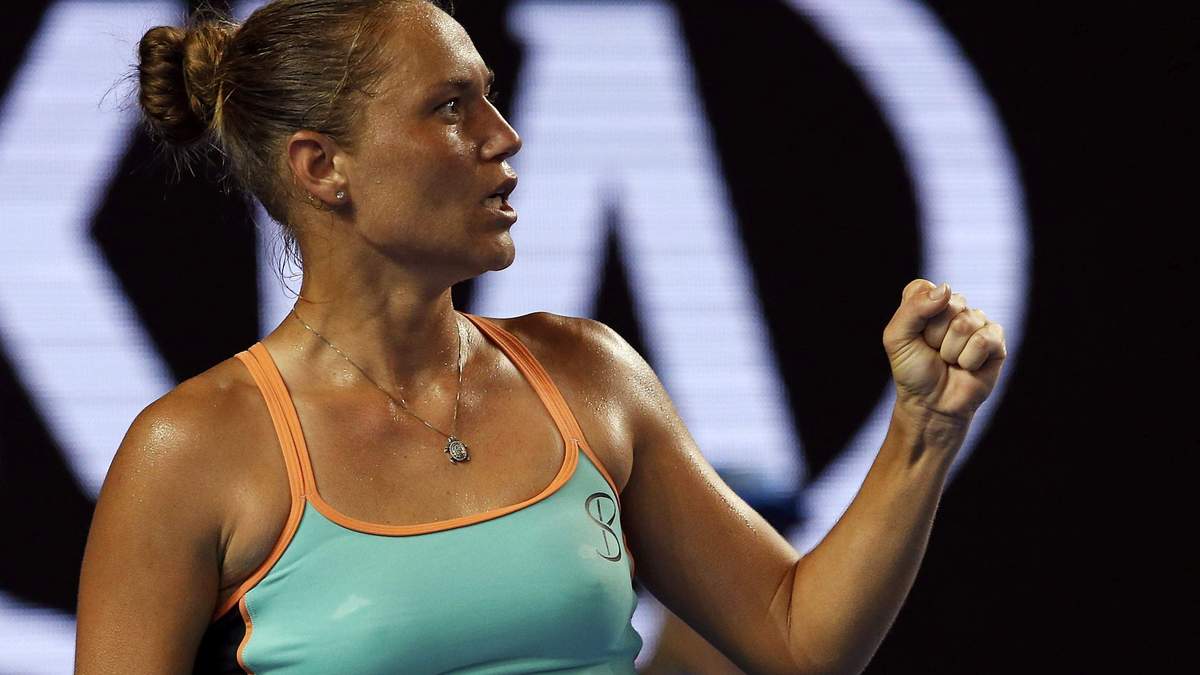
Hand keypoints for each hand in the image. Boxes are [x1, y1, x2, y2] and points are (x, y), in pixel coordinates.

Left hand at [882, 279, 1006, 428]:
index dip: (916, 316)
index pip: (923, 288)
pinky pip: (983, 339)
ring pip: (965, 324)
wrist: (931, 404)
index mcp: (928, 301)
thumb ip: (914, 308)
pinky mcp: (995, 339)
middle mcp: (954, 307)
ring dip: (951, 351)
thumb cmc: (912, 371)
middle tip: (933, 352)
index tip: (914, 336)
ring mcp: (977, 321)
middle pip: (947, 305)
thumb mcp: (897, 338)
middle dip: (934, 336)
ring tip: (949, 361)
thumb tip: (946, 289)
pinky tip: (967, 366)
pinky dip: (969, 360)